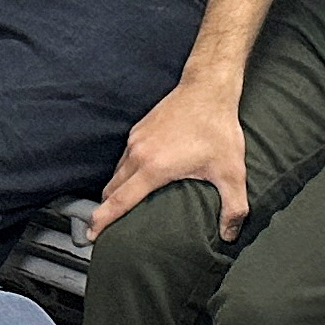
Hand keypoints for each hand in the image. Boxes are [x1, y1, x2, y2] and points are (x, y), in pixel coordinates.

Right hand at [91, 79, 251, 240]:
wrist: (207, 89)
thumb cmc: (218, 129)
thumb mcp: (231, 172)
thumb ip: (234, 207)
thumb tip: (230, 235)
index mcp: (154, 168)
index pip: (119, 201)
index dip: (103, 220)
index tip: (90, 235)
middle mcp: (138, 154)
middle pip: (112, 190)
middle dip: (104, 210)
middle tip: (101, 229)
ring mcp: (136, 140)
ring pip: (116, 173)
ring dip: (113, 192)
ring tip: (117, 208)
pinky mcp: (139, 130)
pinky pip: (124, 158)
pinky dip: (123, 174)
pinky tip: (134, 181)